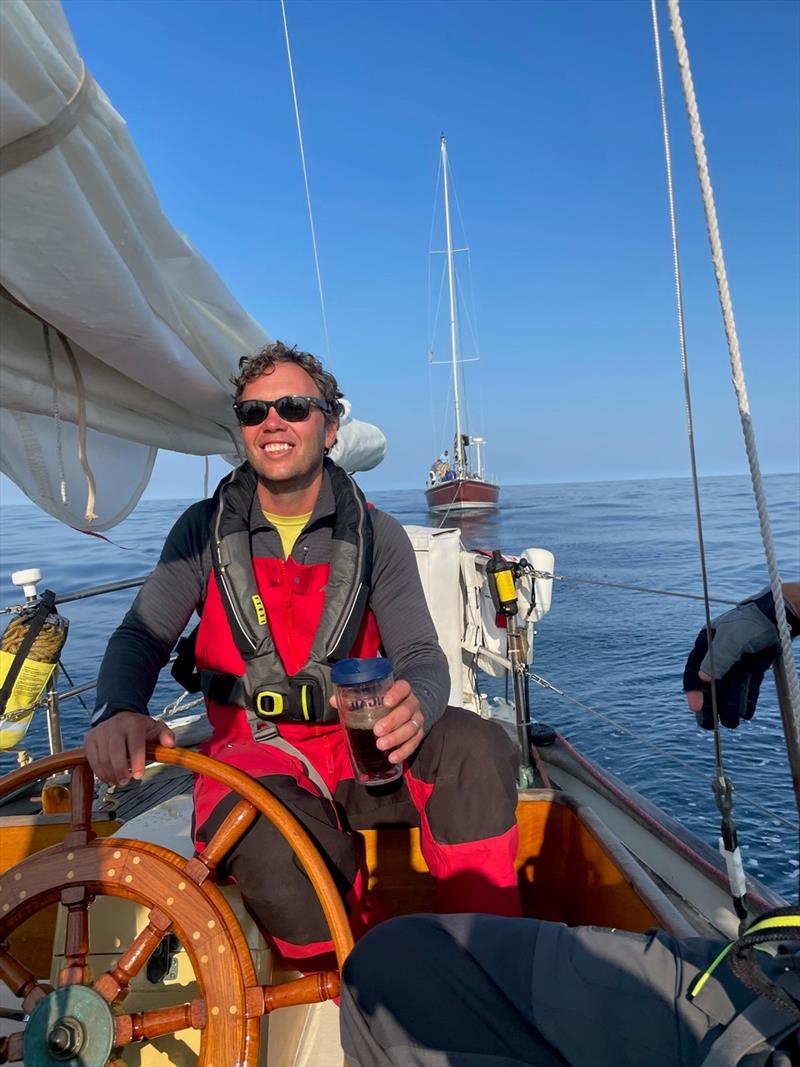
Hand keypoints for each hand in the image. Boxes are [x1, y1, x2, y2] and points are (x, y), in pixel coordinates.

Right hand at [85, 712, 174, 785]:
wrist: (119, 717)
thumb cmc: (139, 728)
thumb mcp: (156, 728)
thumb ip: (165, 736)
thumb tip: (170, 744)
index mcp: (133, 723)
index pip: (135, 744)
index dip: (137, 761)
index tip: (138, 776)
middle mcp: (115, 726)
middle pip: (115, 752)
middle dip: (120, 770)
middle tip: (126, 782)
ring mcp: (100, 732)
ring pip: (102, 758)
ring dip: (110, 774)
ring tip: (119, 781)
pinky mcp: (90, 739)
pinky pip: (92, 760)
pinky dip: (100, 772)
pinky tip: (108, 778)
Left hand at [330, 679, 425, 765]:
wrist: (403, 710)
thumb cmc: (383, 703)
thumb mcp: (372, 698)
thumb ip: (354, 698)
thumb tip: (334, 700)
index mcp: (402, 691)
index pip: (403, 688)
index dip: (396, 694)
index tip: (385, 702)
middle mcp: (412, 703)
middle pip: (407, 710)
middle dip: (392, 721)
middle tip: (377, 730)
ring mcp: (417, 719)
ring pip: (411, 728)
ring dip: (396, 738)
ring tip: (380, 745)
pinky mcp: (419, 734)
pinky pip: (414, 743)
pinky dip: (403, 751)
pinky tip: (392, 758)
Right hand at [682, 596, 781, 728]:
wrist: (777, 618)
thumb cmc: (750, 624)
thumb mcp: (731, 640)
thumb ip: (718, 659)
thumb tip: (703, 680)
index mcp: (706, 644)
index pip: (695, 670)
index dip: (694, 690)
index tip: (695, 707)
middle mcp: (718, 655)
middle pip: (711, 684)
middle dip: (710, 705)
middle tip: (708, 726)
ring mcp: (736, 662)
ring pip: (730, 689)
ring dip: (730, 706)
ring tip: (732, 724)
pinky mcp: (752, 667)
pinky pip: (747, 687)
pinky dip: (745, 700)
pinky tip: (745, 715)